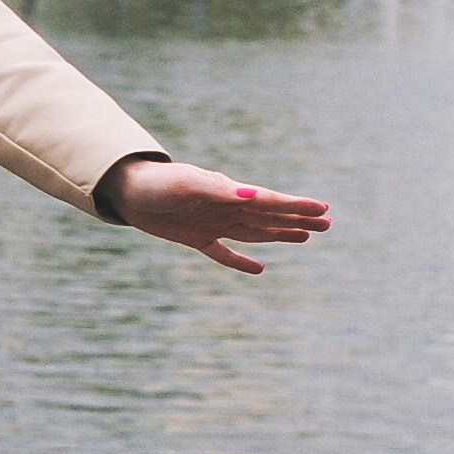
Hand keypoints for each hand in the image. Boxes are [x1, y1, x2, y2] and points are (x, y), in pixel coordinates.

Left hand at [97, 156, 329, 275]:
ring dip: (280, 234)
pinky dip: (241, 262)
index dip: (296, 206)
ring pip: (255, 232)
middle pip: (269, 217)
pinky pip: (224, 253)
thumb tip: (250, 194)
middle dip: (298, 220)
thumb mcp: (186, 184)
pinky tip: (260, 270)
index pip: (270, 202)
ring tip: (306, 236)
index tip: (323, 209)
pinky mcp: (196, 237)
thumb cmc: (157, 182)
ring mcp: (212, 223)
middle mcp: (225, 208)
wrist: (126, 190)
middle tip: (327, 224)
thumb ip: (217, 190)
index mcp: (228, 194)